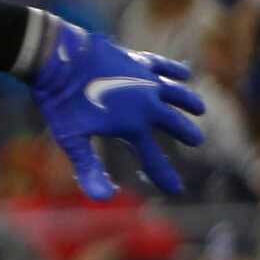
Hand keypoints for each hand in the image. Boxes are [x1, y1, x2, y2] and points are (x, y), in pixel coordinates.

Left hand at [29, 20, 203, 198]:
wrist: (59, 59)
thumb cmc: (62, 102)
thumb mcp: (72, 139)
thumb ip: (89, 167)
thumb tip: (103, 199)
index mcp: (132, 125)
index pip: (152, 157)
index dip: (163, 175)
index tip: (176, 190)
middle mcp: (146, 103)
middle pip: (173, 122)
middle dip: (185, 132)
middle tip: (196, 141)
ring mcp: (144, 80)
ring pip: (175, 93)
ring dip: (187, 101)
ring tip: (199, 109)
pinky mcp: (136, 60)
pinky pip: (162, 66)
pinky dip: (174, 70)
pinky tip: (184, 74)